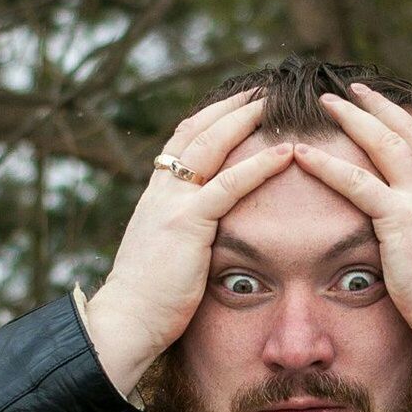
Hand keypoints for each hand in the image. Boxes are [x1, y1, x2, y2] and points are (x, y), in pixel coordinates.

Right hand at [87, 89, 294, 392]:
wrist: (126, 320)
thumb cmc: (148, 301)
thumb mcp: (165, 257)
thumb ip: (182, 237)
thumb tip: (202, 240)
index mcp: (155, 198)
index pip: (180, 143)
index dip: (208, 120)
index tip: (233, 106)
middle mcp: (161, 192)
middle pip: (195, 132)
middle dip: (228, 109)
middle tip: (258, 92)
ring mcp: (172, 204)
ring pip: (210, 147)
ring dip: (243, 121)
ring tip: (271, 105)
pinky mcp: (188, 223)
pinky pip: (229, 185)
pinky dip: (258, 165)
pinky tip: (284, 153)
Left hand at [291, 83, 411, 336]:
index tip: (400, 106)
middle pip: (409, 134)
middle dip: (381, 108)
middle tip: (357, 89)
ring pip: (384, 145)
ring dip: (354, 119)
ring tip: (328, 103)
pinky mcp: (399, 218)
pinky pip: (356, 183)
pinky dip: (327, 165)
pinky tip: (303, 153)